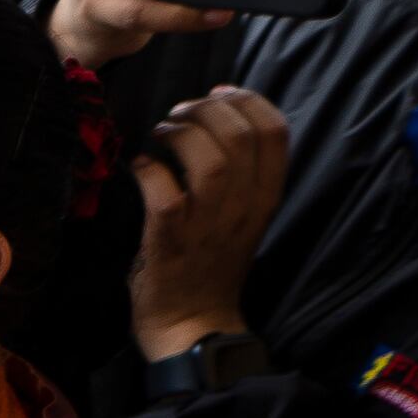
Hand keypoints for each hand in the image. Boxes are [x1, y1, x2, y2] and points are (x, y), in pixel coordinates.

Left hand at [128, 84, 290, 362]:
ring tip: (162, 133)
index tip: (219, 93)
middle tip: (181, 112)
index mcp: (266, 197)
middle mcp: (244, 208)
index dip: (247, 100)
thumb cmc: (209, 263)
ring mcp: (209, 225)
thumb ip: (240, 171)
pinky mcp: (171, 240)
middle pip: (242, 136)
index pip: (277, 132)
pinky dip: (149, 169)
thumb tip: (219, 115)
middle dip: (208, 109)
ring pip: (211, 160)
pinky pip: (164, 191)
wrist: (192, 324)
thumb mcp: (241, 214)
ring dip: (181, 134)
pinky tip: (140, 166)